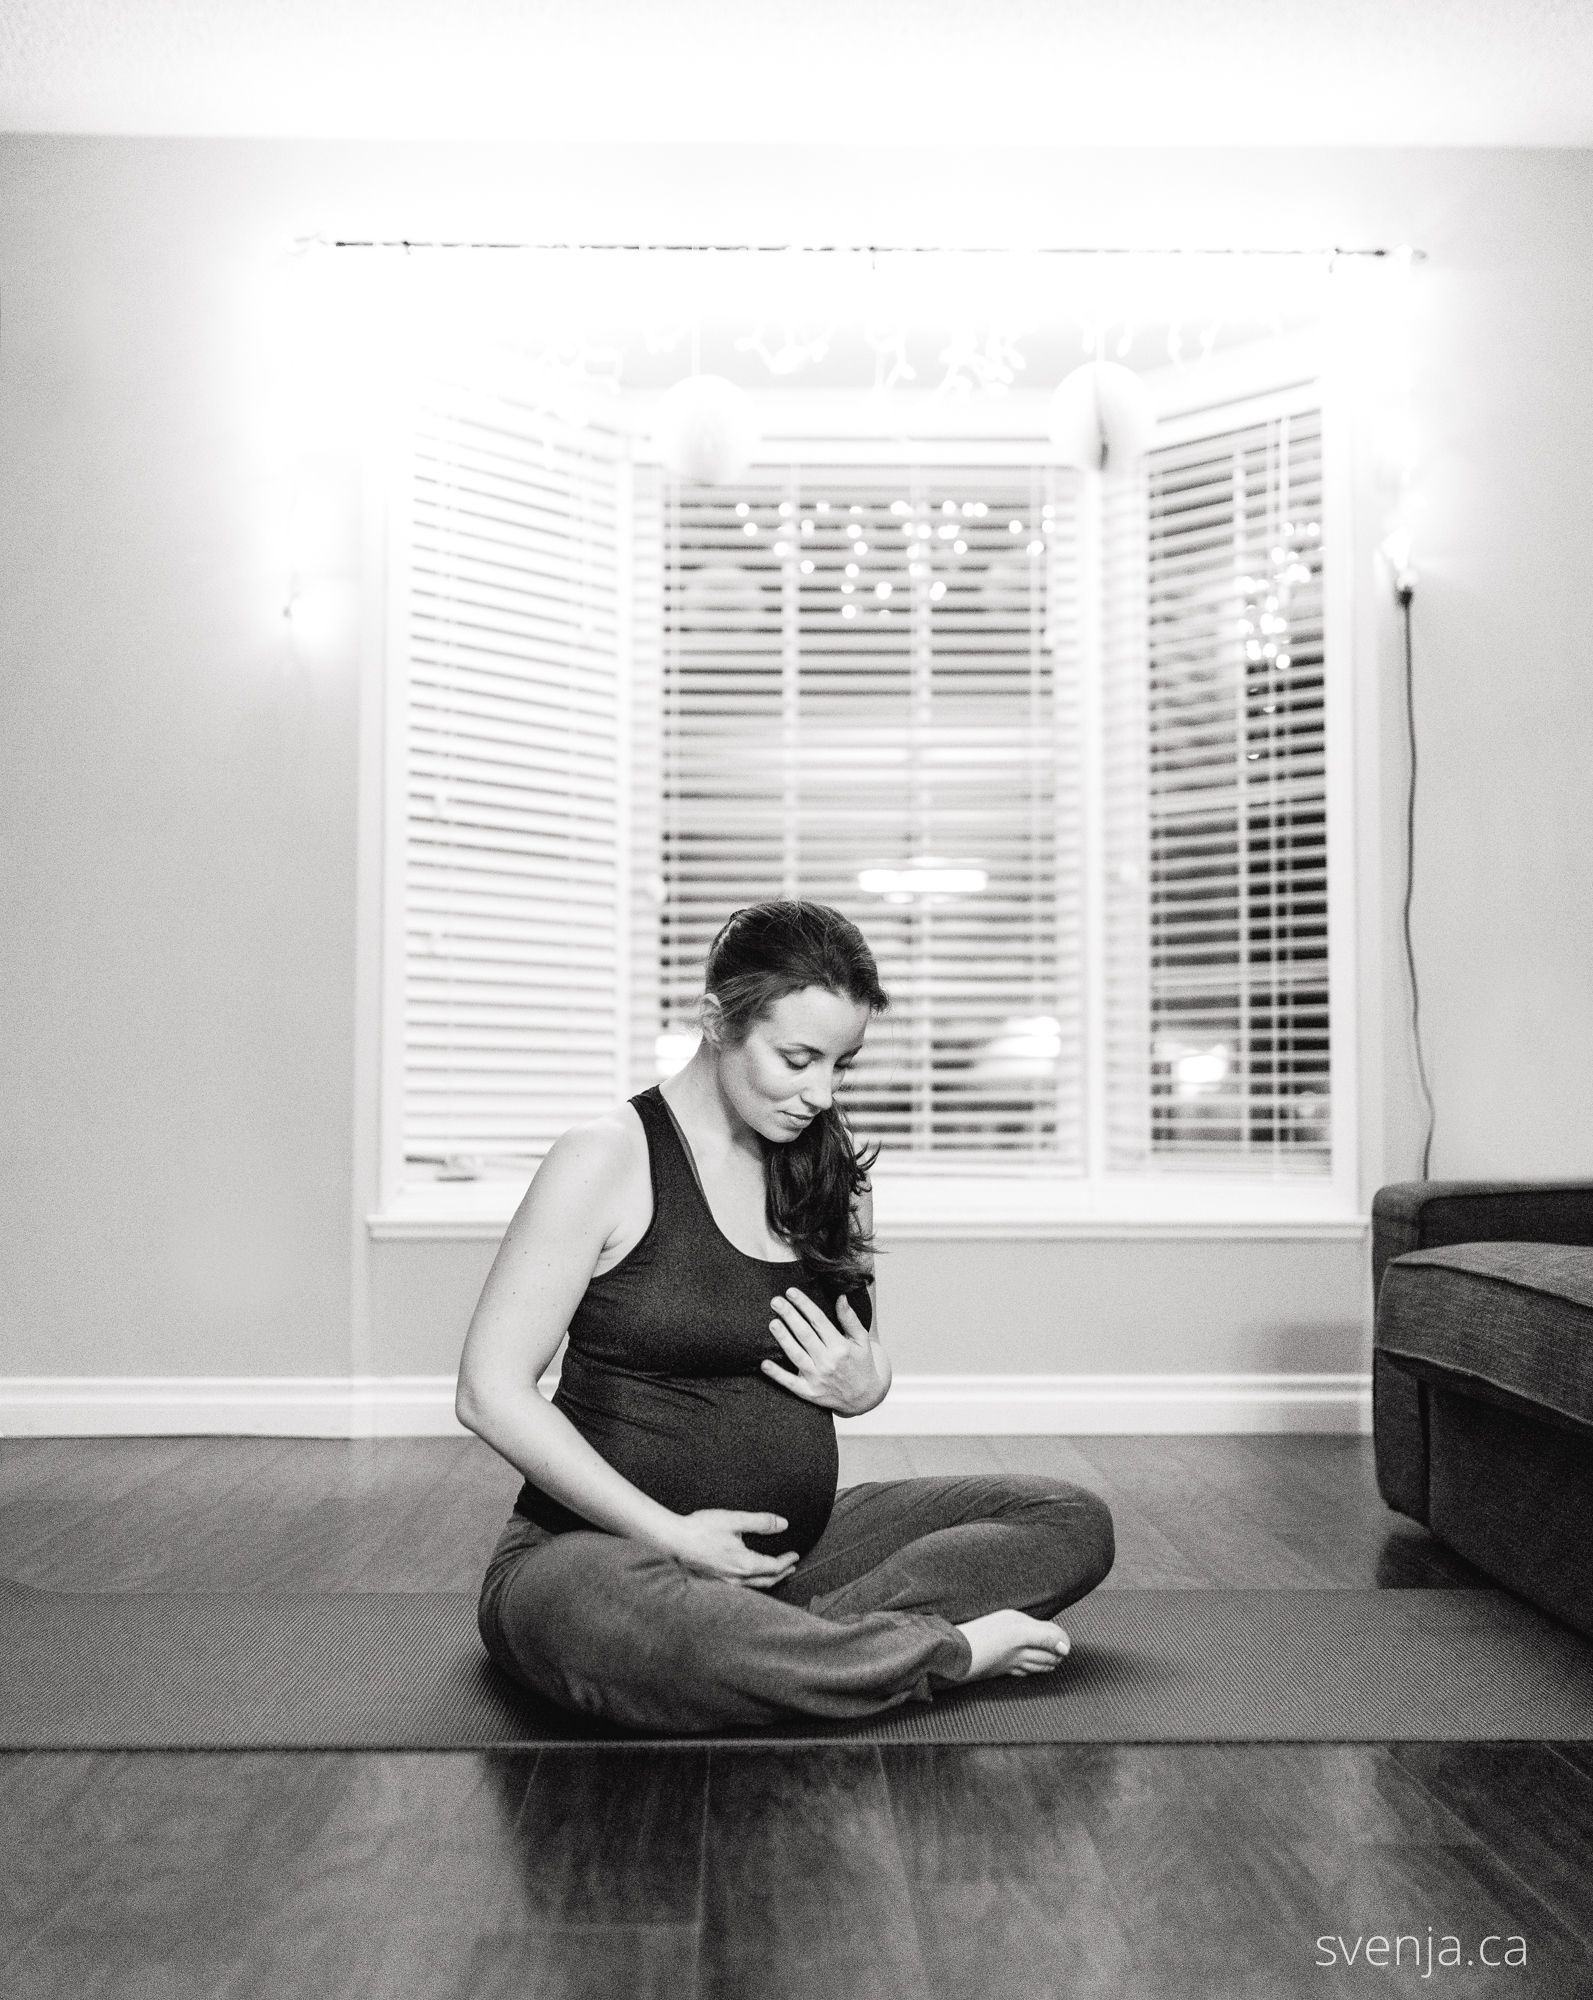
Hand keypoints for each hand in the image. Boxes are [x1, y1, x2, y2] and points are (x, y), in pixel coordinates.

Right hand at [663, 1509, 800, 1588]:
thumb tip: (783, 1524)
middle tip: (791, 1567)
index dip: (787, 1561)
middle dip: (782, 1574)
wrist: (674, 1541)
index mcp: (745, 1564)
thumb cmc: (702, 1529)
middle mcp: (737, 1579)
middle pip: (767, 1581)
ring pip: (754, 1587)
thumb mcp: (734, 1520)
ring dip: (768, 1580)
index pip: (774, 1567)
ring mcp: (725, 1584)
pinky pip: (741, 1588)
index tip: (795, 1556)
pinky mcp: (715, 1583)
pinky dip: (753, 1583)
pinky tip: (749, 1578)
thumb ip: (761, 1522)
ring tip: (775, 1574)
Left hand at [761, 1287, 888, 1415]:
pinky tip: (764, 1364)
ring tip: (772, 1323)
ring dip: (783, 1338)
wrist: (865, 1397)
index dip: (804, 1305)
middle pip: (805, 1334)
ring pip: (796, 1355)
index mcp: (841, 1347)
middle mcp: (828, 1362)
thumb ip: (850, 1319)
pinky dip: (777, 1374)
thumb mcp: (862, 1340)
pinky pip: (790, 1383)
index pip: (819, 1321)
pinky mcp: (810, 1393)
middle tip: (775, 1301)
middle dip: (789, 1316)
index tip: (791, 1292)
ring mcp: (818, 1378)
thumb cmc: (862, 1363)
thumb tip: (841, 1297)